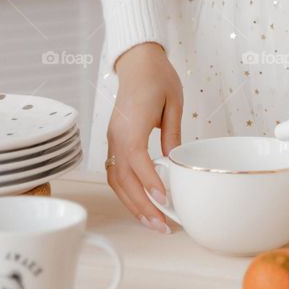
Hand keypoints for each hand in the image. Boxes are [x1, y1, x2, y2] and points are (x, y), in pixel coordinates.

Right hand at [105, 42, 182, 231]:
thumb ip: (172, 134)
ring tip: (153, 223)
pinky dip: (127, 193)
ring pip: (116, 180)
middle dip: (142, 206)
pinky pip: (116, 173)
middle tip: (163, 225)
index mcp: (132, 124)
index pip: (137, 159)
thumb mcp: (174, 102)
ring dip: (133, 204)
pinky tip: (142, 204)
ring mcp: (113, 139)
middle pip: (123, 179)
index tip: (164, 201)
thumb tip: (174, 163)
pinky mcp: (114, 141)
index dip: (149, 183)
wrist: (138, 62)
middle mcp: (117, 135)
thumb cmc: (157, 77)